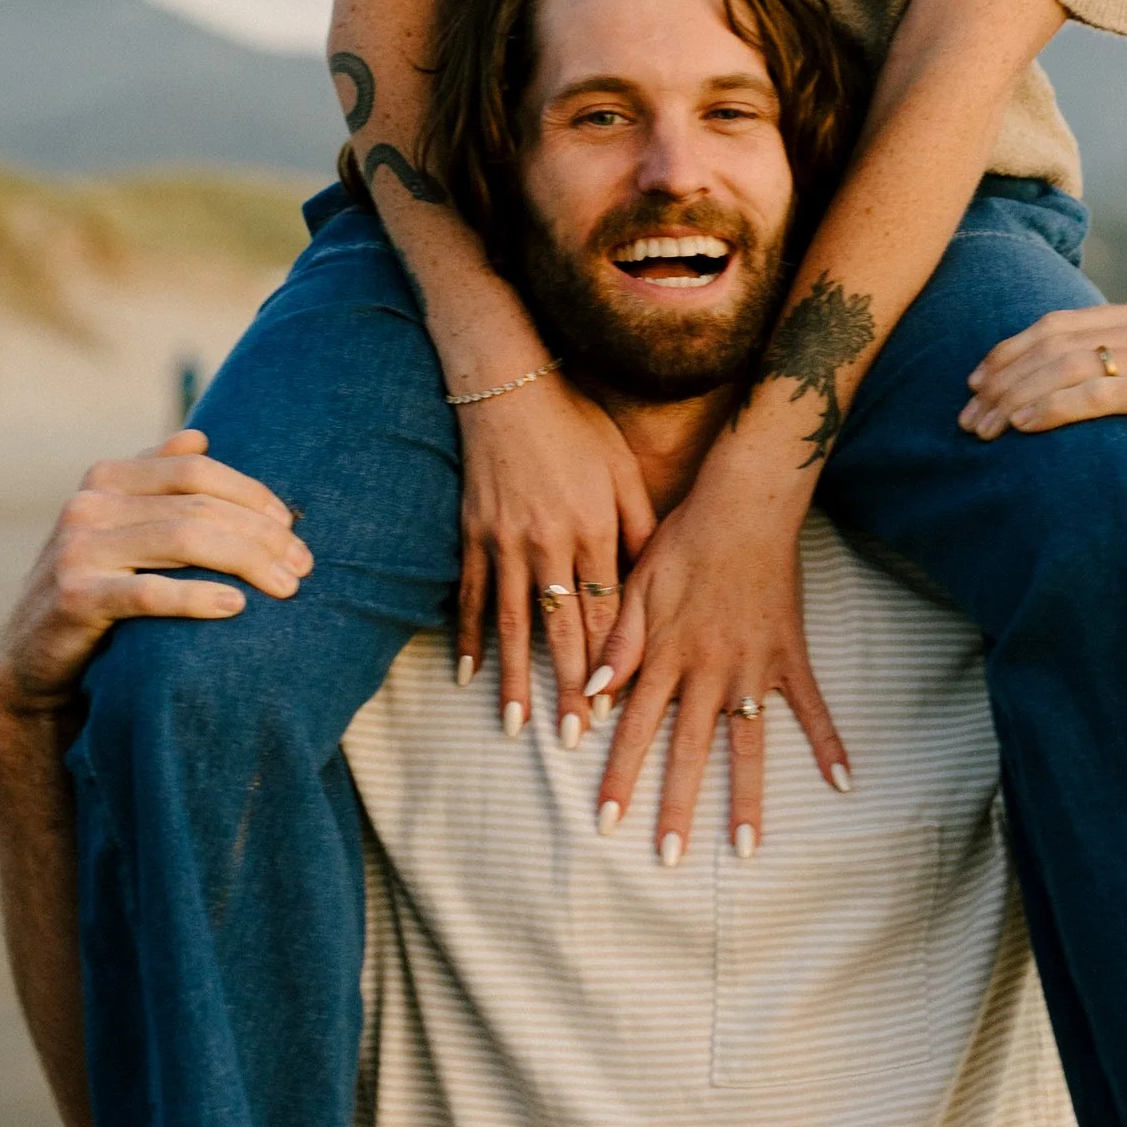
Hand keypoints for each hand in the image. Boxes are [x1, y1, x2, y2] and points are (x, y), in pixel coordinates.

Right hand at [0, 432, 311, 715]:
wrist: (31, 659)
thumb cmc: (93, 590)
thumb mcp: (119, 530)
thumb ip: (153, 481)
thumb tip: (198, 435)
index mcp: (105, 478)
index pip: (196, 470)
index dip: (251, 494)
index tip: (291, 525)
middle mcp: (88, 504)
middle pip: (199, 505)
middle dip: (261, 534)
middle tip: (303, 566)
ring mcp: (78, 549)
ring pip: (185, 540)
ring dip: (247, 562)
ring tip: (287, 588)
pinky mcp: (74, 597)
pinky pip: (151, 592)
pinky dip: (199, 597)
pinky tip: (236, 607)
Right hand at [454, 374, 658, 741]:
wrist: (508, 388)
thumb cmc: (577, 428)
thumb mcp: (623, 471)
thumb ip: (640, 527)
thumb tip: (659, 580)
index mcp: (591, 530)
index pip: (604, 610)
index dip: (609, 661)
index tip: (615, 707)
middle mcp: (547, 543)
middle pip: (561, 628)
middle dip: (567, 688)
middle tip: (572, 739)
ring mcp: (504, 542)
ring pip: (513, 623)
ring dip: (514, 678)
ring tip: (514, 724)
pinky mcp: (473, 535)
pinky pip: (471, 596)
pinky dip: (468, 637)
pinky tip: (467, 675)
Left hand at [586, 445, 849, 860]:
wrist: (745, 504)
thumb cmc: (684, 540)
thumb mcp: (636, 584)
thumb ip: (617, 642)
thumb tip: (589, 693)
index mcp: (665, 655)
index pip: (633, 728)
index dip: (619, 776)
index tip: (607, 821)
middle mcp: (709, 670)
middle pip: (689, 751)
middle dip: (677, 808)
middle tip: (669, 859)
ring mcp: (754, 667)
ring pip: (748, 744)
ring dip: (747, 798)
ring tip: (748, 848)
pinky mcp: (789, 656)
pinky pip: (811, 707)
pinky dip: (828, 743)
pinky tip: (842, 783)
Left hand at [959, 298, 1126, 583]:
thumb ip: (1106, 377)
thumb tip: (1030, 377)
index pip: (1059, 325)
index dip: (1008, 353)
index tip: (971, 387)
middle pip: (1059, 341)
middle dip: (1005, 378)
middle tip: (968, 418)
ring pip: (1074, 363)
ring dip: (1019, 394)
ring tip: (985, 429)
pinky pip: (1103, 392)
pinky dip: (1056, 406)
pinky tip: (1023, 425)